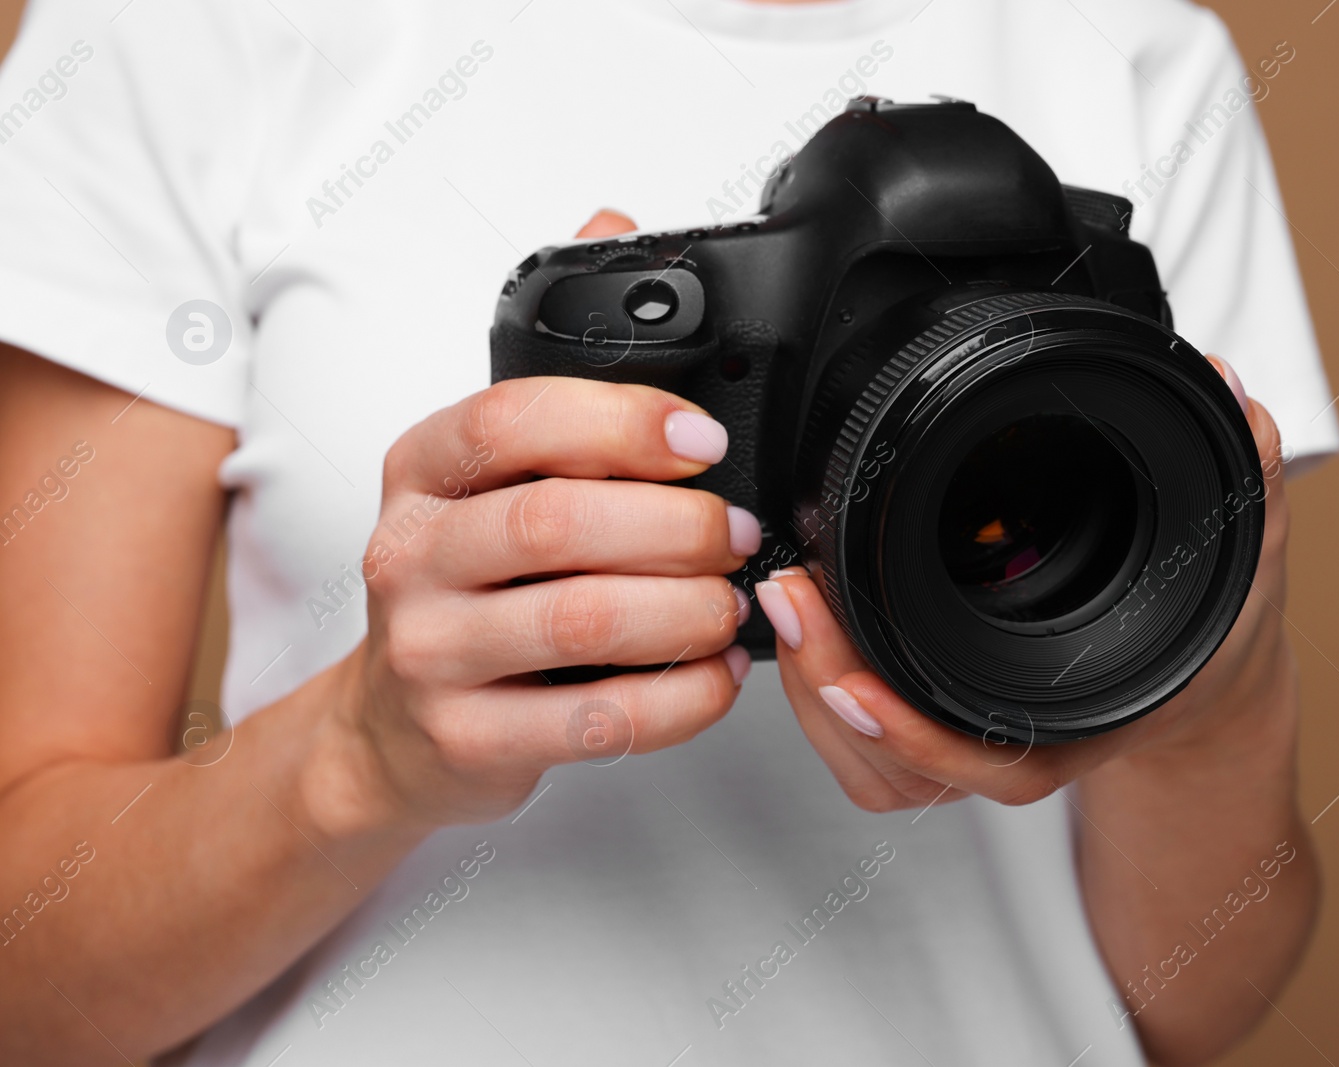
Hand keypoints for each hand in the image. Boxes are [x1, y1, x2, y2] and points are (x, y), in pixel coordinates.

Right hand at [310, 210, 758, 831]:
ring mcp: (432, 653)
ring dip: (685, 610)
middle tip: (736, 534)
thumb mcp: (484, 471)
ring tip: (732, 605)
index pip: (511, 420)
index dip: (620, 421)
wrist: (391, 730)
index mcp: (424, 470)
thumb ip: (553, 370)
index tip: (702, 441)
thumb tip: (611, 224)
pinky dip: (679, 698)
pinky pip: (596, 721)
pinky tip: (715, 675)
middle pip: (555, 523)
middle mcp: (412, 554)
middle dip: (674, 525)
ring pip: (581, 622)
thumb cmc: (461, 586)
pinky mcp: (468, 739)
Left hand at [757, 355, 1293, 811]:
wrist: (1206, 670)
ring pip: (871, 763)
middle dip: (830, 691)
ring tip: (787, 605)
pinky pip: (866, 744)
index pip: (994, 759)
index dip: (919, 738)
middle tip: (790, 600)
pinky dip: (822, 696)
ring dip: (813, 696)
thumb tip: (1226, 392)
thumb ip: (1245, 475)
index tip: (855, 688)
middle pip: (902, 767)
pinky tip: (804, 628)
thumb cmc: (1212, 624)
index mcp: (1084, 719)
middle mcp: (1019, 742)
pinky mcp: (944, 717)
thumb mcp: (1245, 549)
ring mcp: (975, 738)